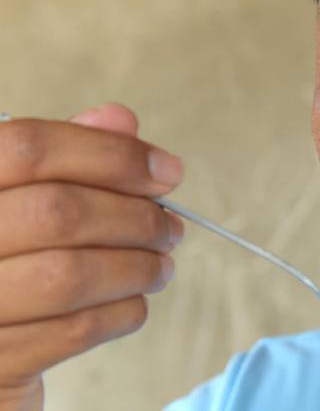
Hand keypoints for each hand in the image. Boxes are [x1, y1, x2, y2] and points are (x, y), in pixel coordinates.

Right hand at [0, 103, 183, 410]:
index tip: (168, 171)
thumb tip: (121, 120)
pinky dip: (122, 312)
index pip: (29, 148)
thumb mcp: (22, 196)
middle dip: (135, 217)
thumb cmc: (6, 257)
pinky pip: (74, 330)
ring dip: (138, 267)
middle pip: (57, 212)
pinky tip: (134, 301)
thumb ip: (64, 157)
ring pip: (70, 275)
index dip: (111, 154)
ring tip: (161, 266)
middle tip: (171, 228)